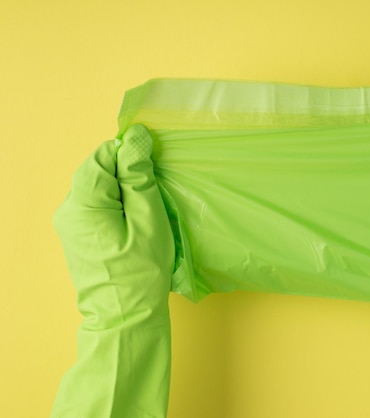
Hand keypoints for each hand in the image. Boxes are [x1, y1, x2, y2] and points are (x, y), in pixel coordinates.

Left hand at [51, 124, 173, 417]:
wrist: (126, 319)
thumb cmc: (142, 271)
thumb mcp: (148, 219)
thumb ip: (139, 175)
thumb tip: (136, 139)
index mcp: (83, 203)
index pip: (101, 156)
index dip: (129, 153)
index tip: (154, 165)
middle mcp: (68, 210)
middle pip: (98, 172)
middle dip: (127, 172)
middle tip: (156, 189)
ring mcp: (70, 226)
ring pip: (99, 189)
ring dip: (124, 190)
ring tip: (149, 207)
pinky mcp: (78, 237)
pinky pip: (97, 207)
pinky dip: (118, 205)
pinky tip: (136, 221)